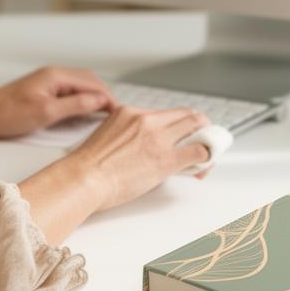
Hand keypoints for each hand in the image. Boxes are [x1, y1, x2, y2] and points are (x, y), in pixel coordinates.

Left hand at [0, 66, 114, 139]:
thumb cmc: (7, 115)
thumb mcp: (47, 113)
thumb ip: (75, 106)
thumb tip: (100, 101)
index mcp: (56, 76)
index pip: (93, 83)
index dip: (108, 98)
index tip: (119, 113)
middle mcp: (54, 74)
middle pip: (89, 81)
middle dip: (104, 96)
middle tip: (115, 115)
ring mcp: (47, 81)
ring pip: (79, 85)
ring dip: (93, 97)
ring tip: (103, 115)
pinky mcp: (42, 90)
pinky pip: (69, 91)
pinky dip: (81, 100)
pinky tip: (82, 112)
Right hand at [68, 106, 214, 211]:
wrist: (83, 179)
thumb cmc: (88, 166)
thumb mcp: (107, 135)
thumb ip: (128, 134)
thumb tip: (142, 146)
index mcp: (129, 112)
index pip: (165, 112)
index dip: (179, 123)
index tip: (183, 133)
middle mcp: (146, 119)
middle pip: (186, 114)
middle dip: (199, 126)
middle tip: (203, 139)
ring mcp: (157, 137)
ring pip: (196, 127)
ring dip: (205, 139)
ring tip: (206, 152)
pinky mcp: (165, 158)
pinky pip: (197, 151)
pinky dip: (205, 157)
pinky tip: (202, 166)